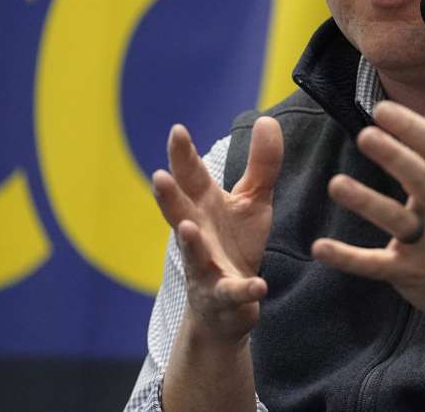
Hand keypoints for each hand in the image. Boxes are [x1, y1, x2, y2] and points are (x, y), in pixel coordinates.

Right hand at [151, 119, 283, 341]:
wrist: (229, 306)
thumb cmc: (235, 244)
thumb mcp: (253, 201)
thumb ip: (261, 164)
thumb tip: (266, 118)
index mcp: (203, 207)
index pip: (190, 177)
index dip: (182, 155)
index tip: (177, 130)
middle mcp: (197, 234)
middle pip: (179, 213)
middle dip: (168, 197)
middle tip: (158, 176)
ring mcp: (206, 267)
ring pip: (194, 255)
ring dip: (189, 243)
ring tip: (187, 229)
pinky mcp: (224, 296)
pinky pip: (233, 293)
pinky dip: (244, 290)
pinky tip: (258, 286)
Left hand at [311, 85, 424, 330]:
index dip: (409, 127)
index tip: (381, 109)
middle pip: (419, 178)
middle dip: (394, 156)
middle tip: (364, 135)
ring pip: (397, 222)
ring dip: (367, 203)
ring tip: (336, 184)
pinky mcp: (408, 273)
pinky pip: (376, 265)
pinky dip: (348, 259)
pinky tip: (320, 247)